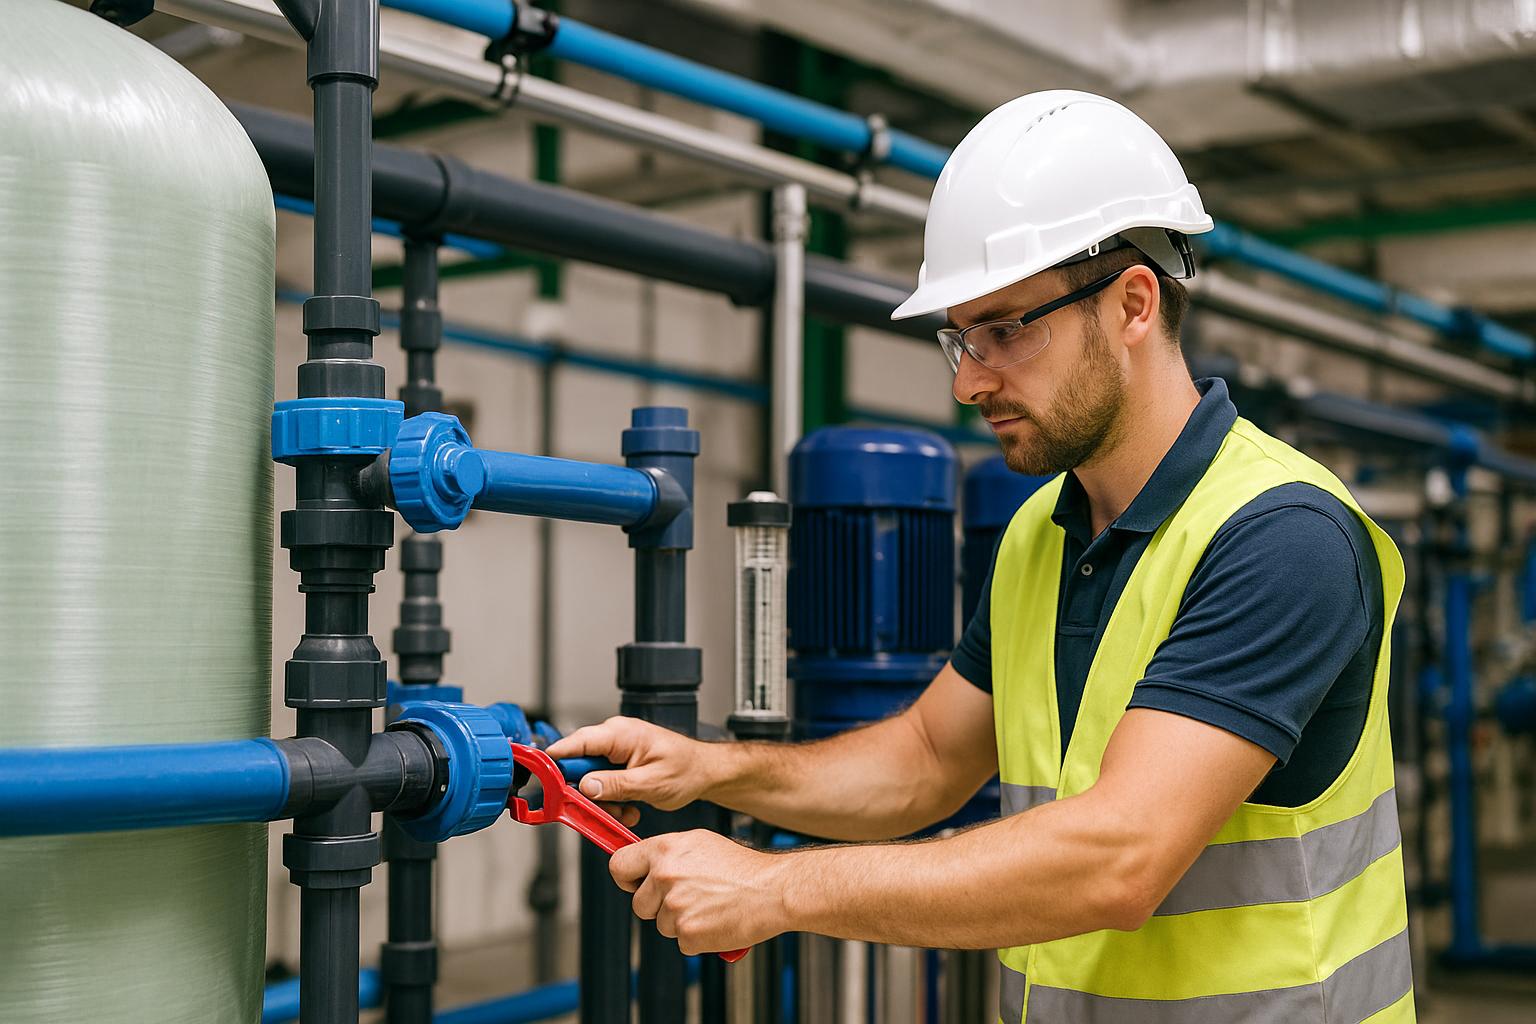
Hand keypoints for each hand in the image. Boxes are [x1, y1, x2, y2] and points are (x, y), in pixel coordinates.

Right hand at [546, 716, 721, 817]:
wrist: (704, 772)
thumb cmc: (686, 769)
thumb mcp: (650, 783)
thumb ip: (615, 785)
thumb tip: (585, 786)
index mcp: (619, 734)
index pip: (575, 743)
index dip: (554, 761)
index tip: (541, 780)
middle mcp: (613, 738)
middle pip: (578, 766)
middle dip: (588, 792)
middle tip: (602, 809)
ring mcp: (615, 751)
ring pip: (590, 779)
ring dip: (604, 800)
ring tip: (626, 810)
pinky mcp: (618, 764)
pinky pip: (603, 783)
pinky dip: (613, 799)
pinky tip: (630, 807)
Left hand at [609, 829, 790, 954]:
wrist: (772, 890)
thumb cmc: (741, 867)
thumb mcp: (699, 844)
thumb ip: (667, 855)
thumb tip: (643, 865)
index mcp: (664, 850)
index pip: (619, 866)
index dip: (626, 878)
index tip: (635, 883)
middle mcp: (665, 877)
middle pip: (639, 904)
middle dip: (657, 905)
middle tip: (687, 897)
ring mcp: (675, 907)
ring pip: (661, 924)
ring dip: (680, 921)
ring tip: (709, 904)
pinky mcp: (688, 934)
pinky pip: (681, 941)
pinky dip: (696, 936)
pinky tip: (715, 919)